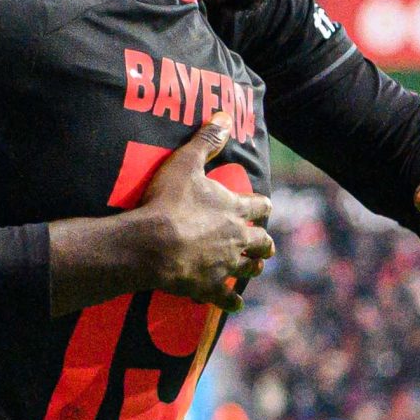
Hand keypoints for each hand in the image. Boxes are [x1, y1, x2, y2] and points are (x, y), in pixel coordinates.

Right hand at [135, 116, 273, 311]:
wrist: (154, 244)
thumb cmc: (168, 202)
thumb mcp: (186, 163)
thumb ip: (206, 139)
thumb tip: (224, 115)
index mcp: (235, 210)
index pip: (259, 206)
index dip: (263, 206)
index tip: (265, 206)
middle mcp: (237, 239)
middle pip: (262, 243)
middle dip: (264, 242)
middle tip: (265, 244)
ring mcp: (224, 265)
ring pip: (249, 270)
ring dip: (253, 268)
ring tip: (255, 269)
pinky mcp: (209, 287)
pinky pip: (225, 298)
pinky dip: (231, 302)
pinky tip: (235, 305)